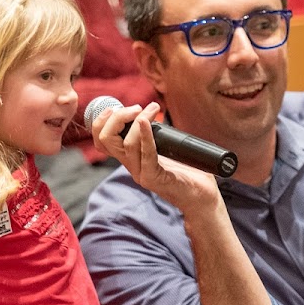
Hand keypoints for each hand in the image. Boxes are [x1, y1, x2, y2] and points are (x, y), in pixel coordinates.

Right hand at [92, 101, 220, 213]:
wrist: (202, 197)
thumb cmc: (188, 170)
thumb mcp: (166, 147)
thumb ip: (155, 134)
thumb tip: (152, 110)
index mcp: (130, 158)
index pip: (102, 141)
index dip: (101, 122)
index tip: (115, 107)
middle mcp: (131, 166)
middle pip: (105, 140)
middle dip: (116, 118)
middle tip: (135, 108)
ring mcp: (140, 173)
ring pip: (126, 144)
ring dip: (137, 121)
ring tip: (153, 108)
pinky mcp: (154, 179)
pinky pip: (146, 154)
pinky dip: (145, 135)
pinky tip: (147, 121)